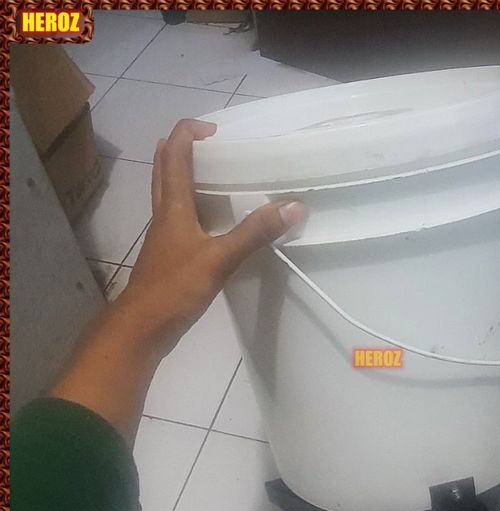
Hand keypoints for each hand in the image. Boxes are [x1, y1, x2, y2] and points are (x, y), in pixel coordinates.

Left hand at [116, 118, 305, 356]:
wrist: (142, 326)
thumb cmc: (175, 287)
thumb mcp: (220, 259)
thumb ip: (255, 233)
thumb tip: (292, 206)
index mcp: (173, 206)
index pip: (175, 154)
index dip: (190, 133)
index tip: (216, 130)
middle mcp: (163, 214)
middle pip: (164, 169)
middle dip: (181, 148)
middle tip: (211, 145)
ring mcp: (163, 236)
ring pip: (167, 193)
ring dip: (183, 175)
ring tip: (211, 174)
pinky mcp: (167, 255)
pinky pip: (177, 218)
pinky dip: (190, 206)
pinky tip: (210, 221)